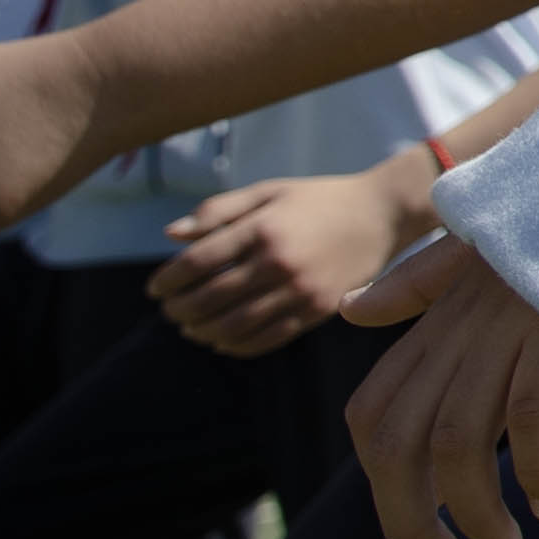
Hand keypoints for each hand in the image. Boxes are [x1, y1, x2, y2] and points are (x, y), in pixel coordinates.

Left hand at [157, 165, 428, 358]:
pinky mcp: (317, 310)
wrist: (383, 214)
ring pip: (234, 324)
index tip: (155, 289)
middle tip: (169, 311)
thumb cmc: (320, 199)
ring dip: (202, 331)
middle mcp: (278, 262)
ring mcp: (299, 289)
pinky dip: (236, 345)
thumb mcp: (270, 192)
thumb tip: (171, 235)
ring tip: (190, 328)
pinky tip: (222, 340)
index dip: (167, 280)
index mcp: (263, 228)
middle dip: (179, 309)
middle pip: (209, 298)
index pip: (197, 263)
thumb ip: (220, 210)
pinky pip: (267, 338)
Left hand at [340, 235, 538, 538]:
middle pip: (402, 444)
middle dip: (411, 521)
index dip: (383, 487)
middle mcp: (458, 328)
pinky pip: (532, 414)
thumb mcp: (476, 252)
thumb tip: (350, 310)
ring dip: (476, 511)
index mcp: (434, 320)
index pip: (372, 416)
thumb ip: (416, 286)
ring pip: (460, 441)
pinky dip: (537, 466)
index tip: (417, 535)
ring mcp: (506, 329)